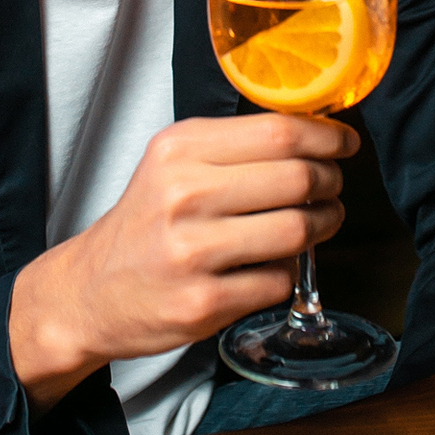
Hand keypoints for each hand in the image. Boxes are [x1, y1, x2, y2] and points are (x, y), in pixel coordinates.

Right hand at [8, 113, 358, 413]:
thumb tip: (313, 135)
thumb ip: (232, 147)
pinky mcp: (203, 303)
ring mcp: (193, 252)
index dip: (326, 137)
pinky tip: (272, 264)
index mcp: (178, 150)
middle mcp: (183, 195)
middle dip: (330, 182)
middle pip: (296, 178)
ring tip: (318, 223)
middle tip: (333, 186)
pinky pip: (279, 281)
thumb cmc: (145, 222)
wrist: (91, 290)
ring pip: (297, 231)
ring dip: (323, 226)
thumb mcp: (172, 164)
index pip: (277, 132)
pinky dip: (288, 272)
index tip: (344, 142)